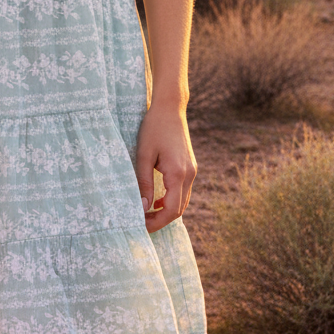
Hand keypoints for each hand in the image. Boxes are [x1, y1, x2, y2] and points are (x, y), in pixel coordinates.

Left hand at [134, 104, 196, 233]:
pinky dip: (171, 199)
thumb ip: (144, 182)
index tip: (141, 225)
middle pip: (179, 209)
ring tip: (146, 212)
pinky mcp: (190, 166)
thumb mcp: (144, 154)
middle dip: (161, 219)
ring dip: (166, 210)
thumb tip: (143, 207)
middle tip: (141, 221)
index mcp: (178, 173)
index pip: (172, 210)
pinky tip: (156, 199)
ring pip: (182, 201)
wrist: (170, 108)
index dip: (157, 222)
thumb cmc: (153, 128)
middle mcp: (189, 174)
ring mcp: (192, 171)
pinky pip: (183, 190)